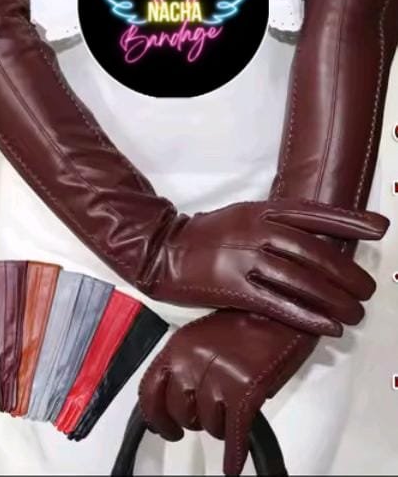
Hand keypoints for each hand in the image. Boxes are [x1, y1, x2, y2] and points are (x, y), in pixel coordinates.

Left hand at [138, 310, 316, 475]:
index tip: (162, 427)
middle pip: (180, 412)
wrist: (278, 310)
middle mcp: (191, 362)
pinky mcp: (243, 390)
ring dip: (219, 427)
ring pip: (208, 424)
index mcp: (178, 346)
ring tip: (231, 416)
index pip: (150, 390)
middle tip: (204, 419)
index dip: (156, 416)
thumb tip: (177, 396)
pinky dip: (234, 453)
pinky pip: (234, 433)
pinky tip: (233, 465)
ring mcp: (217, 376)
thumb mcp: (202, 336)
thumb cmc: (244, 321)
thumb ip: (185, 363)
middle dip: (192, 421)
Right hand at [141, 198, 387, 335]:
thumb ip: (273, 223)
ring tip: (355, 313)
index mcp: (259, 210)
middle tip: (367, 290)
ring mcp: (245, 259)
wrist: (162, 250)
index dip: (349, 221)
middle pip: (314, 252)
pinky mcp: (233, 288)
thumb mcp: (239, 216)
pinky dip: (307, 316)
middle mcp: (257, 231)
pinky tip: (328, 326)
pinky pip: (278, 304)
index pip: (313, 213)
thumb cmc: (204, 234)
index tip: (380, 230)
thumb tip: (313, 239)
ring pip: (301, 280)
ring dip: (334, 300)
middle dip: (347, 273)